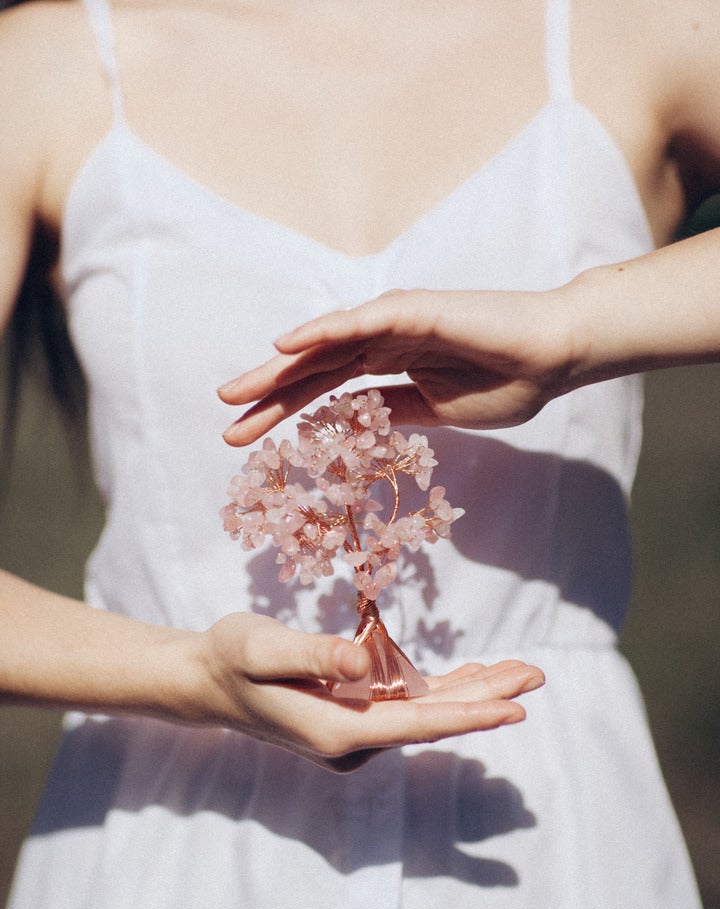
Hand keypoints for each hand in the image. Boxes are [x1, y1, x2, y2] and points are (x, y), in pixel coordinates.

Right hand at [182, 613, 543, 771]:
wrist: (206, 681)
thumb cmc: (229, 658)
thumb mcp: (260, 647)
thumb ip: (311, 654)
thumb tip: (362, 663)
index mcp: (335, 731)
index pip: (415, 725)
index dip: (468, 716)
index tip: (514, 711)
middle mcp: (352, 739)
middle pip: (433, 719)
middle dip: (487, 700)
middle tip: (537, 677)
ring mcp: (355, 729)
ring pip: (427, 711)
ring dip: (473, 691)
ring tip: (521, 670)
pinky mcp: (354, 713)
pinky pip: (410, 703)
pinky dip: (445, 689)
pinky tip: (475, 672)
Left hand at [219, 288, 573, 445]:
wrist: (555, 357)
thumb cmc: (508, 383)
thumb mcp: (437, 412)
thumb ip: (394, 413)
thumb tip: (356, 424)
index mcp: (391, 365)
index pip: (326, 391)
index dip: (286, 413)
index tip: (250, 440)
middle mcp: (385, 340)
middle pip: (314, 369)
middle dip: (269, 397)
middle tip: (227, 425)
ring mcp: (396, 323)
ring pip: (325, 346)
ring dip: (279, 368)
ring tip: (236, 393)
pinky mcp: (413, 311)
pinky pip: (359, 322)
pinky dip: (322, 332)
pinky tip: (285, 346)